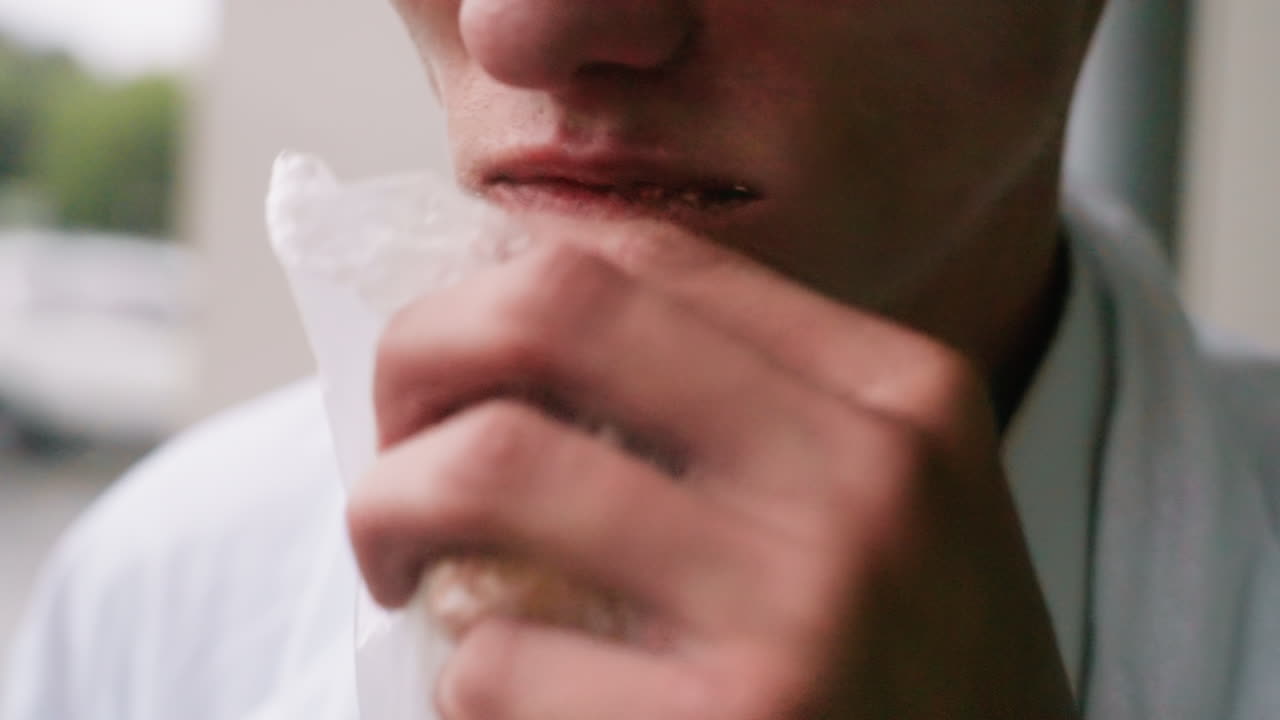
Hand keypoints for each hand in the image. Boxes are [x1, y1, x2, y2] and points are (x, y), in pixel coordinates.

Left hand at [347, 238, 1076, 718]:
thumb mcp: (904, 517)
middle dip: (421, 355)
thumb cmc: (927, 688)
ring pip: (491, 466)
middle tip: (394, 438)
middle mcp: (864, 480)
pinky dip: (458, 677)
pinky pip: (496, 662)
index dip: (514, 289)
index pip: (655, 259)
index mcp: (903, 398)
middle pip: (557, 310)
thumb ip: (765, 419)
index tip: (465, 364)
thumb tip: (533, 351)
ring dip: (392, 508)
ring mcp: (801, 615)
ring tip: (399, 561)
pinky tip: (496, 697)